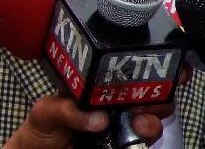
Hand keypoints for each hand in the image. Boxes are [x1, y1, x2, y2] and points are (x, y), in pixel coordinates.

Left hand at [4, 64, 190, 147]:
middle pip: (152, 90)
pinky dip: (147, 140)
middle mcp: (117, 102)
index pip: (129, 67)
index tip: (163, 63)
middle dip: (160, 90)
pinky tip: (138, 138)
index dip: (151, 63)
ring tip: (141, 124)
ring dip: (155, 118)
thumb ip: (65, 109)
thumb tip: (98, 117)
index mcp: (100, 83)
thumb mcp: (46, 113)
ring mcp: (124, 127)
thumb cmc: (42, 130)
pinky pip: (145, 143)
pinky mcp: (126, 147)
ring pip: (155, 117)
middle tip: (148, 98)